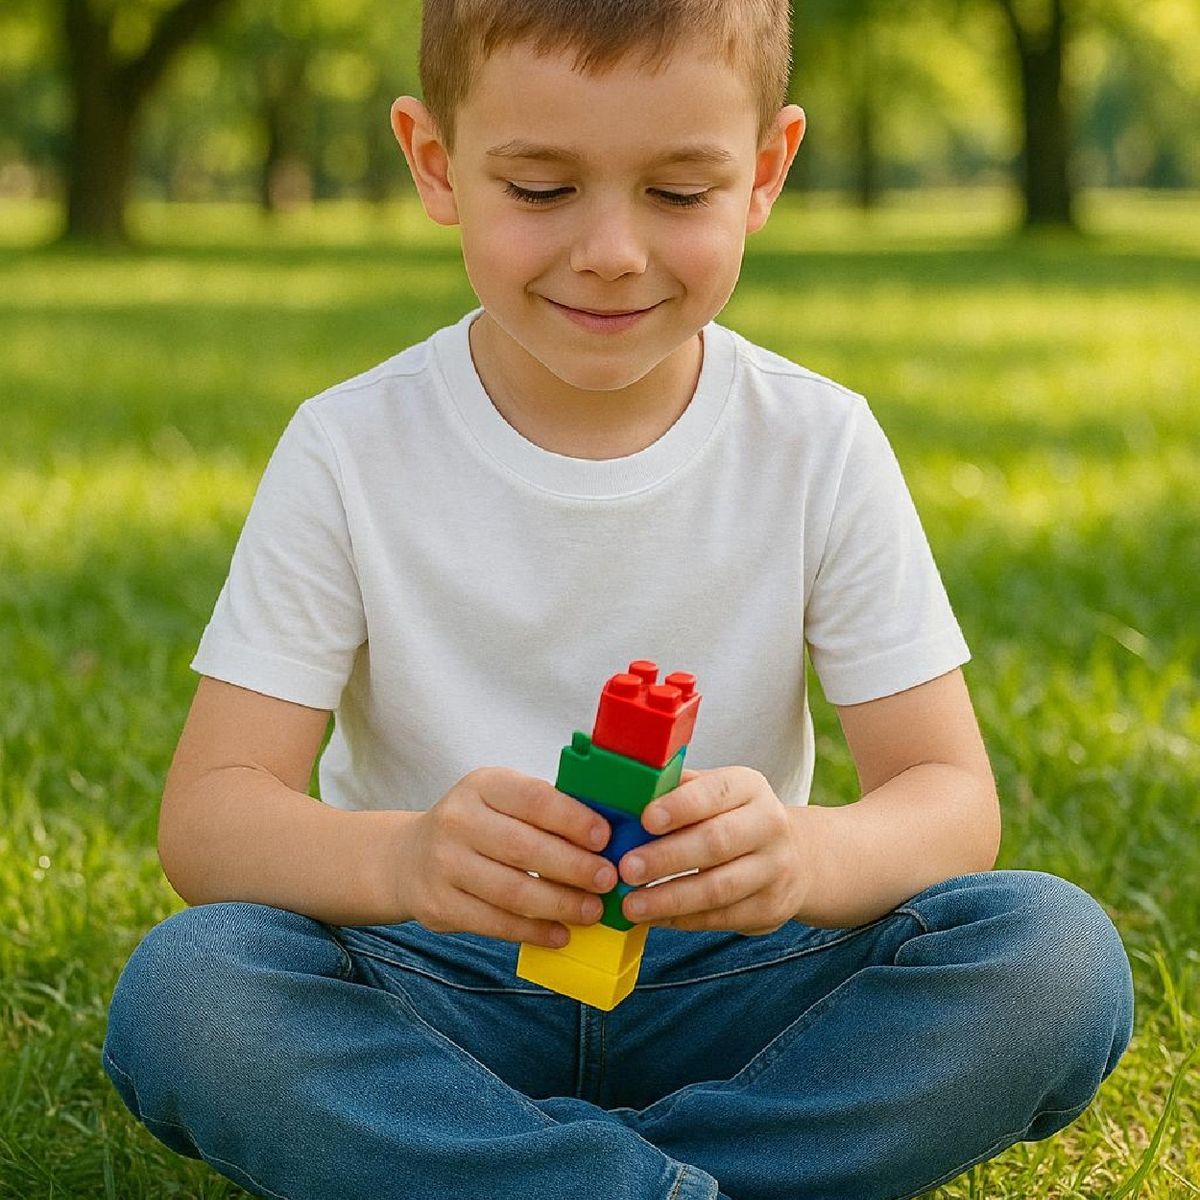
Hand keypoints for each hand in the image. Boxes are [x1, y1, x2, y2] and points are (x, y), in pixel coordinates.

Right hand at [394, 767, 617, 947]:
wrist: (408, 858)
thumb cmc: (477, 826)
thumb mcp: (501, 800)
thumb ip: (545, 810)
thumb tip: (609, 836)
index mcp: (482, 785)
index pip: (533, 799)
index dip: (573, 819)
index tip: (606, 838)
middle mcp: (458, 820)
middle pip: (525, 848)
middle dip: (574, 867)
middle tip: (608, 879)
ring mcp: (444, 865)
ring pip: (512, 891)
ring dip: (560, 904)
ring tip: (592, 911)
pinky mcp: (439, 906)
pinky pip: (495, 923)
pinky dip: (533, 931)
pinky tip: (560, 934)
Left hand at [618, 767, 811, 934]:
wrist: (796, 857)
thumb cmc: (732, 818)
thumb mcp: (713, 793)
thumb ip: (675, 791)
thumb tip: (625, 798)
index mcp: (749, 788)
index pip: (715, 792)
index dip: (680, 806)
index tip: (646, 819)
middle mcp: (769, 825)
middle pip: (716, 842)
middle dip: (666, 858)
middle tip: (626, 868)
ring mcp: (774, 870)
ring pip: (718, 888)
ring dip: (669, 898)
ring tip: (631, 904)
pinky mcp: (770, 908)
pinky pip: (720, 918)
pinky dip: (682, 919)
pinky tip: (653, 917)